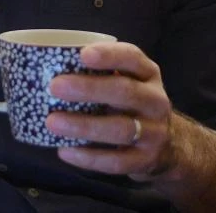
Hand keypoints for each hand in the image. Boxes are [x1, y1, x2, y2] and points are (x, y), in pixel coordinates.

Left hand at [45, 42, 215, 211]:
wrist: (170, 145)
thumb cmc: (131, 103)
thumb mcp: (127, 80)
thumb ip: (99, 72)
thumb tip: (46, 64)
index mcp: (148, 74)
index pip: (132, 58)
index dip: (109, 55)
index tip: (82, 54)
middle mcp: (156, 100)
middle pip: (125, 92)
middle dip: (89, 89)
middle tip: (54, 86)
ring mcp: (154, 132)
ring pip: (120, 129)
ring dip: (84, 126)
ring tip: (52, 122)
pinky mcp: (146, 160)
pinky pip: (116, 161)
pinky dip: (88, 158)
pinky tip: (64, 151)